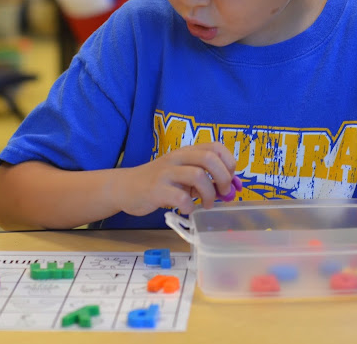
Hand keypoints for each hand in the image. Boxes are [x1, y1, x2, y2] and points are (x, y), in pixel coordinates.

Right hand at [116, 142, 235, 215]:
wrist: (125, 187)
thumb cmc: (159, 182)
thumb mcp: (181, 174)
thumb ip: (203, 178)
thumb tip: (229, 188)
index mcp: (186, 152)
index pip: (214, 146)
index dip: (228, 162)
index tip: (230, 178)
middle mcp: (177, 158)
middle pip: (209, 158)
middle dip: (223, 177)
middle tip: (223, 193)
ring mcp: (166, 173)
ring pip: (197, 175)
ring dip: (209, 194)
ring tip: (206, 204)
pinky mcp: (156, 190)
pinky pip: (180, 198)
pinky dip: (189, 206)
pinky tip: (187, 209)